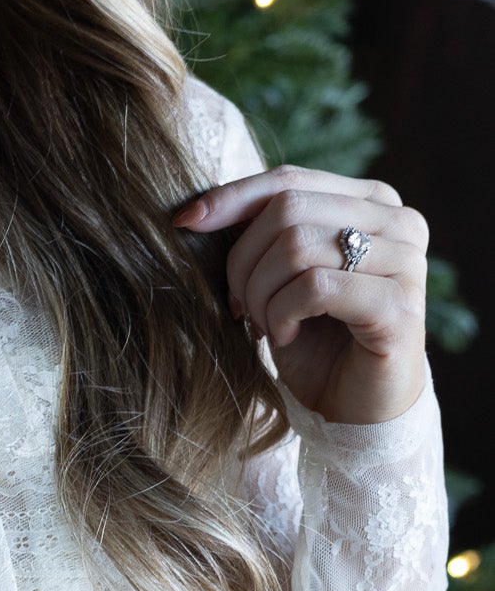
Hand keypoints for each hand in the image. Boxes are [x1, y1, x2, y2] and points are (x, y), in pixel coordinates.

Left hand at [171, 165, 428, 425]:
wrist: (351, 411)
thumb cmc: (314, 342)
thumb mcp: (280, 278)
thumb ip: (263, 235)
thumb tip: (196, 210)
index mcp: (371, 202)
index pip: (289, 180)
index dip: (231, 198)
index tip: (183, 223)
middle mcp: (399, 222)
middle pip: (289, 209)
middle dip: (244, 263)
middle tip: (241, 307)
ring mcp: (406, 261)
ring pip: (298, 246)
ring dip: (261, 294)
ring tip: (265, 325)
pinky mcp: (399, 306)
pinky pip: (315, 287)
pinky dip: (282, 315)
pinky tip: (284, 337)